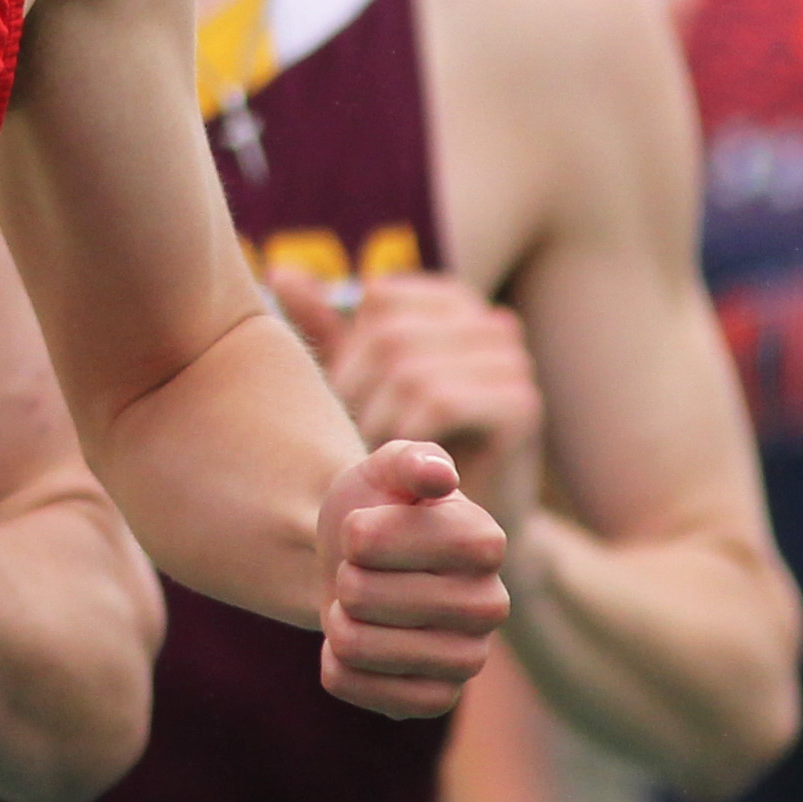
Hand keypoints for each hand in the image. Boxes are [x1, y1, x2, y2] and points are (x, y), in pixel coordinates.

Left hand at [276, 270, 542, 499]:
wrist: (460, 529)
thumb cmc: (404, 447)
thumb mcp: (362, 381)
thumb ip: (327, 328)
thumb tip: (280, 272)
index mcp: (452, 302)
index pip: (381, 300)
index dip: (350, 352)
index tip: (340, 401)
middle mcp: (489, 320)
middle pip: (394, 337)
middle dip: (357, 393)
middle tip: (348, 439)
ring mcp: (513, 360)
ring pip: (413, 372)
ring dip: (378, 422)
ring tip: (370, 458)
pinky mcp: (522, 405)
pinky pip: (444, 403)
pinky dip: (407, 438)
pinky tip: (403, 469)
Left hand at [315, 437, 510, 718]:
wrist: (360, 563)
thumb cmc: (377, 507)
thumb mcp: (386, 466)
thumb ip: (410, 458)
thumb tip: (439, 476)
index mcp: (486, 540)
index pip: (380, 541)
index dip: (357, 534)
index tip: (365, 527)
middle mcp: (491, 604)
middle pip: (362, 596)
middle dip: (342, 578)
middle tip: (361, 571)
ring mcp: (469, 658)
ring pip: (356, 646)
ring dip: (337, 621)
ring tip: (357, 606)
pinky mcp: (439, 699)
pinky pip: (359, 689)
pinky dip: (336, 665)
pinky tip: (355, 645)